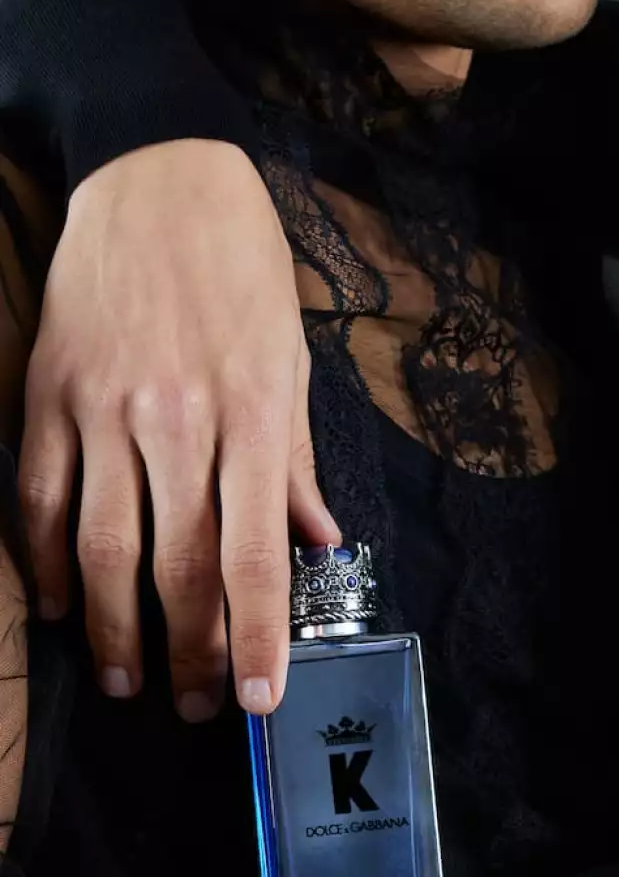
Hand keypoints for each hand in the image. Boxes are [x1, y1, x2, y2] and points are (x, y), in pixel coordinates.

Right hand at [19, 141, 337, 719]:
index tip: (258, 700)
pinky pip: (42, 498)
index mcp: (253, 416)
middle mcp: (178, 419)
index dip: (256, 639)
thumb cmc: (240, 269)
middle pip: (177, 568)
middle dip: (190, 653)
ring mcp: (104, 407)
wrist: (155, 172)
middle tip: (198, 705)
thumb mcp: (292, 361)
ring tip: (127, 680)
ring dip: (113, 630)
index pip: (255, 556)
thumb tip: (318, 544)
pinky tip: (58, 608)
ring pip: (103, 548)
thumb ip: (297, 463)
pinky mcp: (48, 392)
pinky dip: (45, 562)